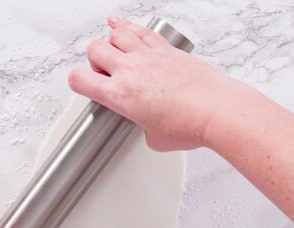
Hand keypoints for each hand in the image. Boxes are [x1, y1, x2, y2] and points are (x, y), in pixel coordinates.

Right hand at [68, 16, 248, 150]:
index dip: (77, 82)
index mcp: (120, 95)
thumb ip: (145, 128)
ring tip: (115, 51)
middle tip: (105, 72)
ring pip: (117, 35)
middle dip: (95, 60)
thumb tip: (150, 126)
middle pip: (95, 50)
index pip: (80, 80)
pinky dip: (127, 25)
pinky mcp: (167, 50)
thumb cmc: (190, 124)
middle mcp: (130, 71)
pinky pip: (141, 31)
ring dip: (111, 42)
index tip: (83, 85)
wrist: (216, 110)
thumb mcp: (156, 139)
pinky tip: (120, 24)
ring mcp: (149, 57)